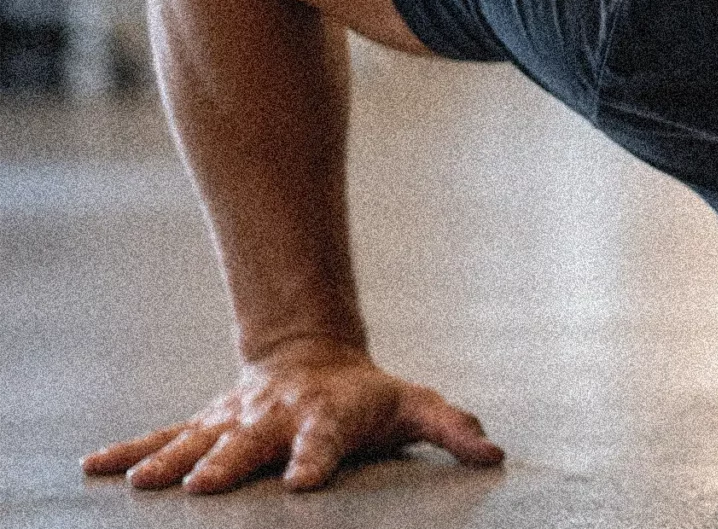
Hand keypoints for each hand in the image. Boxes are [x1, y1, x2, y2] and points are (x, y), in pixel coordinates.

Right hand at [81, 337, 503, 493]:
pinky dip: (129, 451)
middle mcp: (276, 418)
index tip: (301, 484)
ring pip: (198, 440)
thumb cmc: (372, 397)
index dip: (314, 460)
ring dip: (172, 463)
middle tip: (206, 488)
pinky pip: (163, 437)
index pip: (324, 441)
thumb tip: (494, 454)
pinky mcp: (206, 425)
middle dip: (228, 464)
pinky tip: (95, 470)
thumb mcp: (418, 406)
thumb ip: (454, 429)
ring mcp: (235, 421)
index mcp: (328, 417)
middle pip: (250, 443)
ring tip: (147, 487)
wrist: (315, 357)